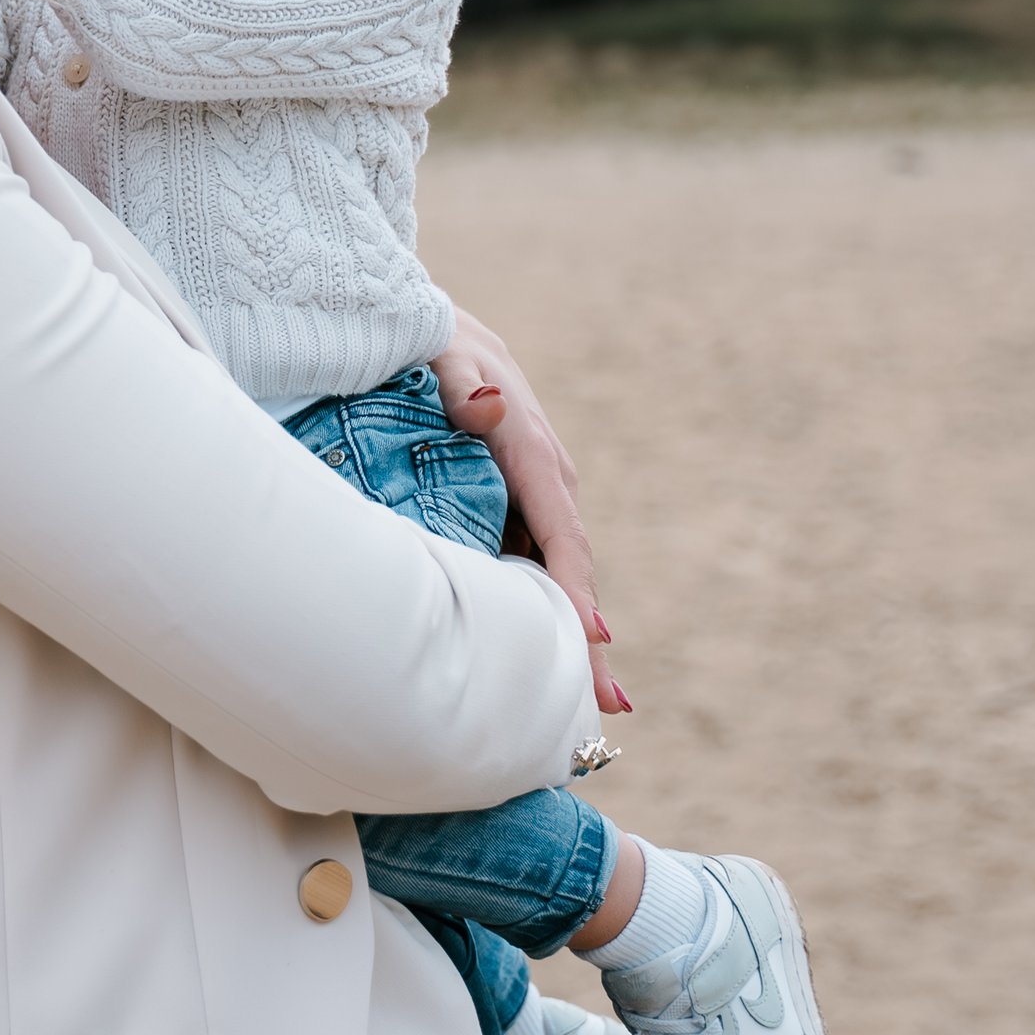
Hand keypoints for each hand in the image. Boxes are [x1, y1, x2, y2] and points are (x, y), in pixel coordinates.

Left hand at [433, 312, 628, 719]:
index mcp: (531, 451)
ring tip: (588, 702)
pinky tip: (546, 650)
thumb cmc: (432, 342)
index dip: (573, 590)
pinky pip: (535, 556)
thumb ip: (461, 381)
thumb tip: (487, 405)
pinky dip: (547, 604)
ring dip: (574, 631)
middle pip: (571, 567)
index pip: (560, 532)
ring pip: (557, 568)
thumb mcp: (444, 352)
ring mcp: (535, 490)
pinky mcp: (518, 497)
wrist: (435, 326)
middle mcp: (546, 477)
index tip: (589, 641)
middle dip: (588, 638)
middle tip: (602, 708)